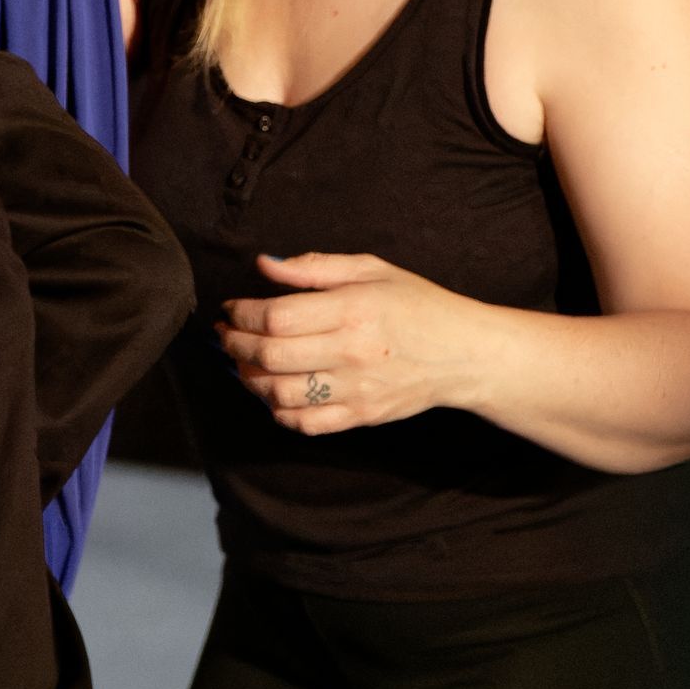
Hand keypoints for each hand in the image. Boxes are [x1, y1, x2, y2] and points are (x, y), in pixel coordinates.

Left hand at [218, 252, 483, 435]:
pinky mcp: (361, 416)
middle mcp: (351, 352)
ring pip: (279, 394)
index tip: (231, 308)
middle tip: (226, 335)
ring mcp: (355, 389)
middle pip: (269, 356)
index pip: (275, 317)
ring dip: (249, 379)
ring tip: (244, 363)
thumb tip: (265, 264)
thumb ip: (314, 267)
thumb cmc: (416, 304)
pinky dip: (277, 411)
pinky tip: (272, 392)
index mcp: (352, 309)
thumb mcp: (370, 269)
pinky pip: (304, 423)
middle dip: (234, 345)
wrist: (463, 353)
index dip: (241, 313)